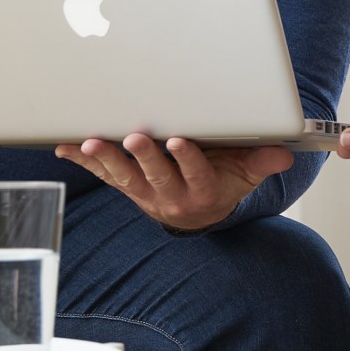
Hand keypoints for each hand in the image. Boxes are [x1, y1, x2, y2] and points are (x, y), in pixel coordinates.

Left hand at [58, 134, 293, 231]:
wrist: (196, 212)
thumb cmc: (221, 182)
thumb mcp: (245, 175)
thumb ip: (261, 163)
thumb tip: (284, 155)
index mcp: (202, 191)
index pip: (196, 175)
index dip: (187, 160)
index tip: (181, 141)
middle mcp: (170, 195)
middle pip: (156, 176)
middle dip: (145, 157)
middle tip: (135, 137)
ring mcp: (144, 193)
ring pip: (124, 178)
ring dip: (107, 160)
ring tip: (92, 143)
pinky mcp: (125, 186)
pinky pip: (102, 175)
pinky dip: (83, 161)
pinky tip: (65, 146)